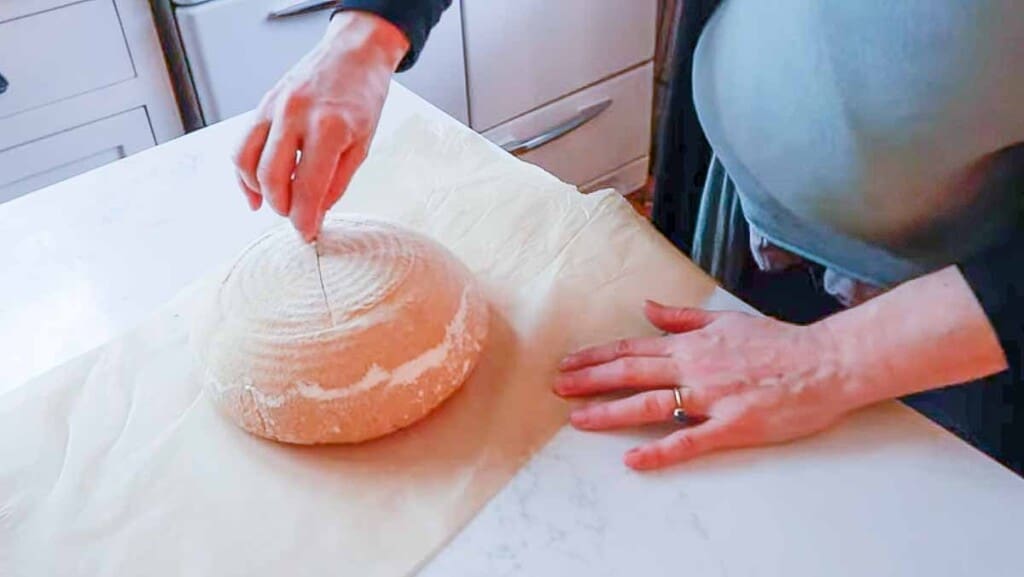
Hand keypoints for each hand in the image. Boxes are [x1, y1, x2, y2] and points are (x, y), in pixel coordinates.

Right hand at [233, 12, 408, 241]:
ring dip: (258, 191)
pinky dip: (244, 171)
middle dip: (282, 207)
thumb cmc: (363, 97)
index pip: (308, 187)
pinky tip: (256, 190)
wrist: (354, 52)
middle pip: (272, 177)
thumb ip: (337, 181)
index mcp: (329, 127)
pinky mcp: (262, 104)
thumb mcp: (362, 144)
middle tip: (296, 219)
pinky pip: (242, 144)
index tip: (307, 235)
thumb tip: (316, 212)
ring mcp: (274, 107)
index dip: (305, 218)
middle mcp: (295, 115)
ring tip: (276, 205)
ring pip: (247, 161)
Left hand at [554, 301, 857, 469]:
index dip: (597, 357)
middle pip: (631, 373)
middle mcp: (695, 368)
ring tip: (579, 419)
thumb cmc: (779, 342)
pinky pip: (689, 440)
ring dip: (611, 411)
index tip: (569, 364)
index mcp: (692, 344)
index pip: (633, 349)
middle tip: (558, 388)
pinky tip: (633, 460)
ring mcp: (712, 397)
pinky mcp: (733, 425)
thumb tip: (648, 307)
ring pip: (650, 404)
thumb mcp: (727, 320)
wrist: (827, 362)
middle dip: (590, 380)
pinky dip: (660, 451)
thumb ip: (683, 318)